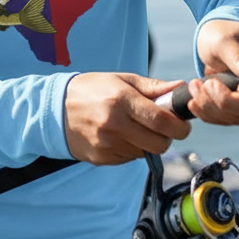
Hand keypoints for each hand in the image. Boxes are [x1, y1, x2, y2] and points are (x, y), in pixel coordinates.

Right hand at [64, 72, 191, 164]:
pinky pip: (130, 158)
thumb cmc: (93, 89)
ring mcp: (106, 144)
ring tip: (134, 127)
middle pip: (159, 143)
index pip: (162, 121)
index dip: (180, 126)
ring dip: (147, 142)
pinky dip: (132, 149)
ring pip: (146, 152)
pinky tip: (119, 135)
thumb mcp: (122, 80)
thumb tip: (181, 88)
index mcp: (121, 100)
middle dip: (167, 137)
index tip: (183, 124)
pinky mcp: (101, 158)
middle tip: (161, 127)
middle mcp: (114, 124)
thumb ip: (154, 87)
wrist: (56, 109)